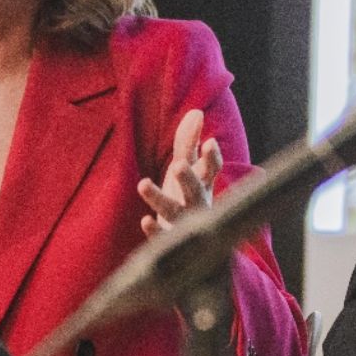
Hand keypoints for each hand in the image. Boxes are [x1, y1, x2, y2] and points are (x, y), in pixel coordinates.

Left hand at [137, 108, 221, 235]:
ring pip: (174, 212)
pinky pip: (163, 237)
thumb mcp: (188, 167)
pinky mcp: (169, 240)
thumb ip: (188, 143)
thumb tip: (196, 112)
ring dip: (159, 199)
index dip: (212, 158)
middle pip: (195, 191)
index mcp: (204, 184)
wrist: (192, 243)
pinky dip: (155, 230)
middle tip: (178, 165)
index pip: (212, 170)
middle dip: (188, 179)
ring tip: (142, 183)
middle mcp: (197, 203)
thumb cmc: (187, 196)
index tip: (210, 142)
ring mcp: (184, 224)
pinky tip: (145, 220)